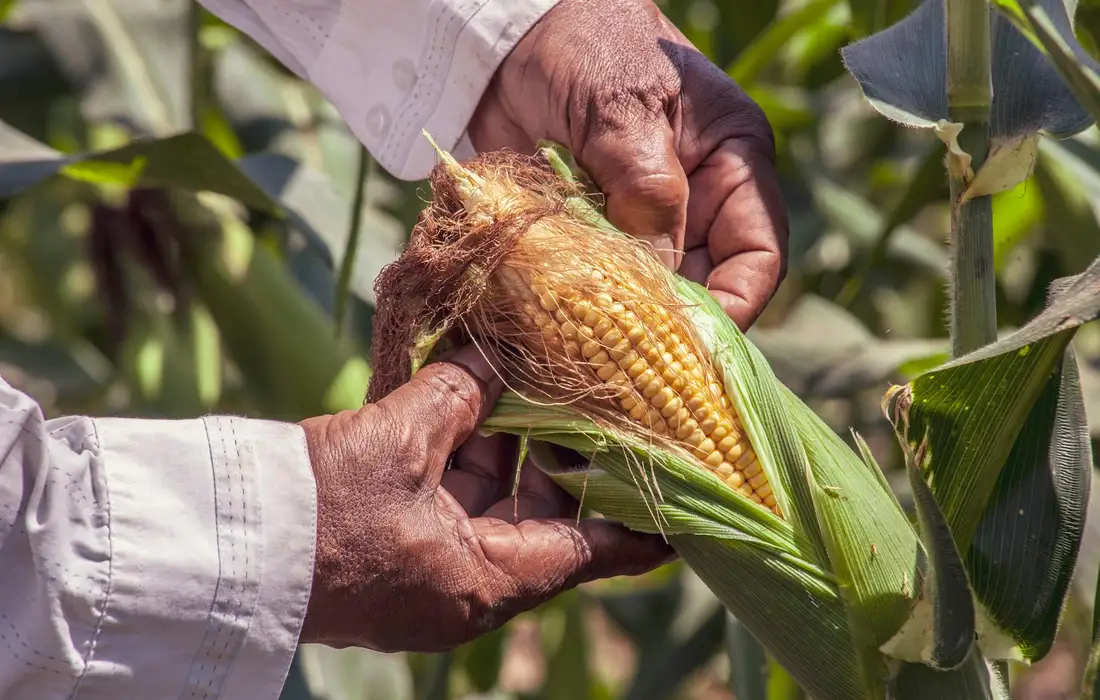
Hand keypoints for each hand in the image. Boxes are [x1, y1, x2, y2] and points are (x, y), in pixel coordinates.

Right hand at [298, 345, 673, 650]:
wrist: (222, 547)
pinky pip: (448, 498)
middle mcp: (467, 584)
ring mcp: (430, 567)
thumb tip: (493, 357)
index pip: (593, 551)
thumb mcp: (399, 444)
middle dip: (563, 455)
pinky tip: (471, 398)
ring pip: (492, 501)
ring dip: (507, 444)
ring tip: (533, 381)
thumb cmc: (319, 511)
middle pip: (544, 517)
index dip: (641, 524)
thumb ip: (457, 396)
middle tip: (598, 399)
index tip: (686, 499)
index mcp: (487, 579)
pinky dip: (463, 453)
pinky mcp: (396, 546)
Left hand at [469, 0, 787, 329]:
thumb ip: (646, 190)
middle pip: (702, 289)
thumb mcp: (622, 109)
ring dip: (619, 329)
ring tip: (589, 360)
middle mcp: (696, 202)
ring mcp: (640, 223)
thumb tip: (657, 282)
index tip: (693, 348)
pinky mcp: (589, 236)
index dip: (734, 308)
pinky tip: (555, 334)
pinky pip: (596, 289)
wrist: (503, 35)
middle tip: (629, 372)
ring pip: (647, 298)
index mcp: (732, 164)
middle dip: (670, 331)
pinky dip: (578, 313)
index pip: (758, 256)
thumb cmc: (582, 45)